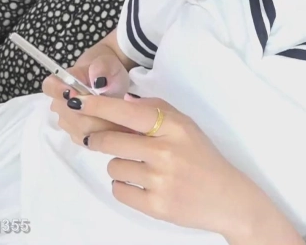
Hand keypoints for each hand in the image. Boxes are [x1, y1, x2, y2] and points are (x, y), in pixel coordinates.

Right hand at [41, 51, 132, 145]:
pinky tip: (116, 128)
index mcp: (62, 81)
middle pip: (71, 117)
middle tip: (118, 113)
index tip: (78, 94)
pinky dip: (104, 137)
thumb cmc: (107, 68)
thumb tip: (98, 81)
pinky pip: (88, 141)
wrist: (112, 79)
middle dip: (95, 117)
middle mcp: (60, 103)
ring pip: (81, 132)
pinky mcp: (78, 134)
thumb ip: (102, 67)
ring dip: (102, 129)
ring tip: (121, 120)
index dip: (60, 92)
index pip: (50, 87)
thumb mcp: (108, 62)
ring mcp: (67, 121)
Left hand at [66, 94, 303, 243]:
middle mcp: (165, 152)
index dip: (99, 106)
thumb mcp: (186, 126)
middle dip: (99, 140)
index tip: (78, 101)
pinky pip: (119, 190)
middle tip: (101, 141)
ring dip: (119, 166)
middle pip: (110, 141)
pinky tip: (143, 184)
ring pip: (112, 167)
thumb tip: (122, 102)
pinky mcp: (155, 206)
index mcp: (173, 127)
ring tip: (141, 168)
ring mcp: (159, 180)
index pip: (128, 112)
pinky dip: (125, 187)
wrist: (227, 198)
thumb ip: (156, 110)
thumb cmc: (203, 158)